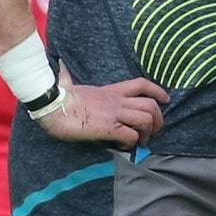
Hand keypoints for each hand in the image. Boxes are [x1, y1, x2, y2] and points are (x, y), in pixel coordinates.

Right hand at [40, 69, 166, 148]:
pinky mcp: (108, 128)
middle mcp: (116, 101)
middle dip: (159, 120)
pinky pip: (131, 136)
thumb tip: (62, 68)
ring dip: (148, 133)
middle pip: (151, 105)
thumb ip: (76, 82)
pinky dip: (132, 144)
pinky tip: (124, 147)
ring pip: (146, 119)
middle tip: (154, 131)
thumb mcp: (73, 86)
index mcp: (110, 90)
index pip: (141, 84)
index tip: (165, 100)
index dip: (158, 91)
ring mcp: (113, 114)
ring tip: (141, 142)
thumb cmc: (57, 97)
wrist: (50, 105)